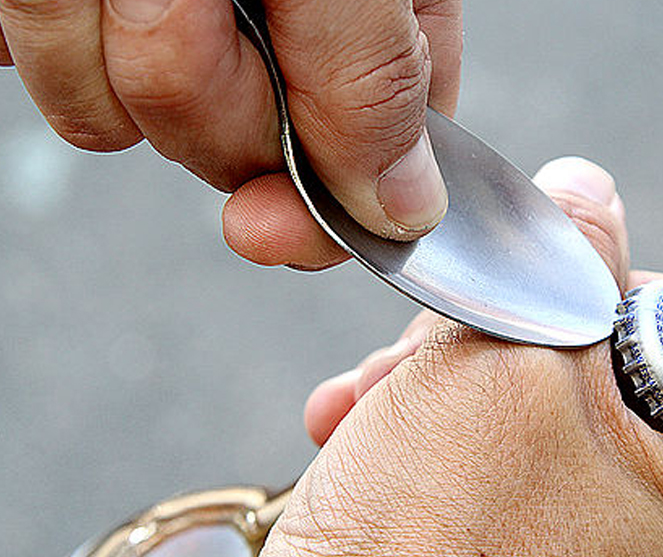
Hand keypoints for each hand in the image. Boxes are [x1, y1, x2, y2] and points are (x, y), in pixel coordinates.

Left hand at [0, 0, 460, 268]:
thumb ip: (377, 69)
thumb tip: (410, 207)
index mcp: (360, 5)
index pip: (375, 149)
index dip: (326, 204)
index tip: (276, 227)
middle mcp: (275, 20)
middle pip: (246, 145)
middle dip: (210, 97)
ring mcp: (170, 19)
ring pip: (140, 122)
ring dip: (111, 51)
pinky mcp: (76, 17)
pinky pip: (63, 82)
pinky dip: (51, 37)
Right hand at [245, 158, 662, 556]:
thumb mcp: (505, 369)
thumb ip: (565, 260)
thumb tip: (588, 186)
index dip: (597, 288)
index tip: (518, 299)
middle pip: (604, 360)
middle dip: (497, 337)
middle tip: (422, 354)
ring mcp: (605, 554)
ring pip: (531, 397)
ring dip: (443, 377)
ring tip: (375, 403)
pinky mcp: (529, 553)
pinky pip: (491, 449)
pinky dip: (426, 425)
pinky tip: (368, 433)